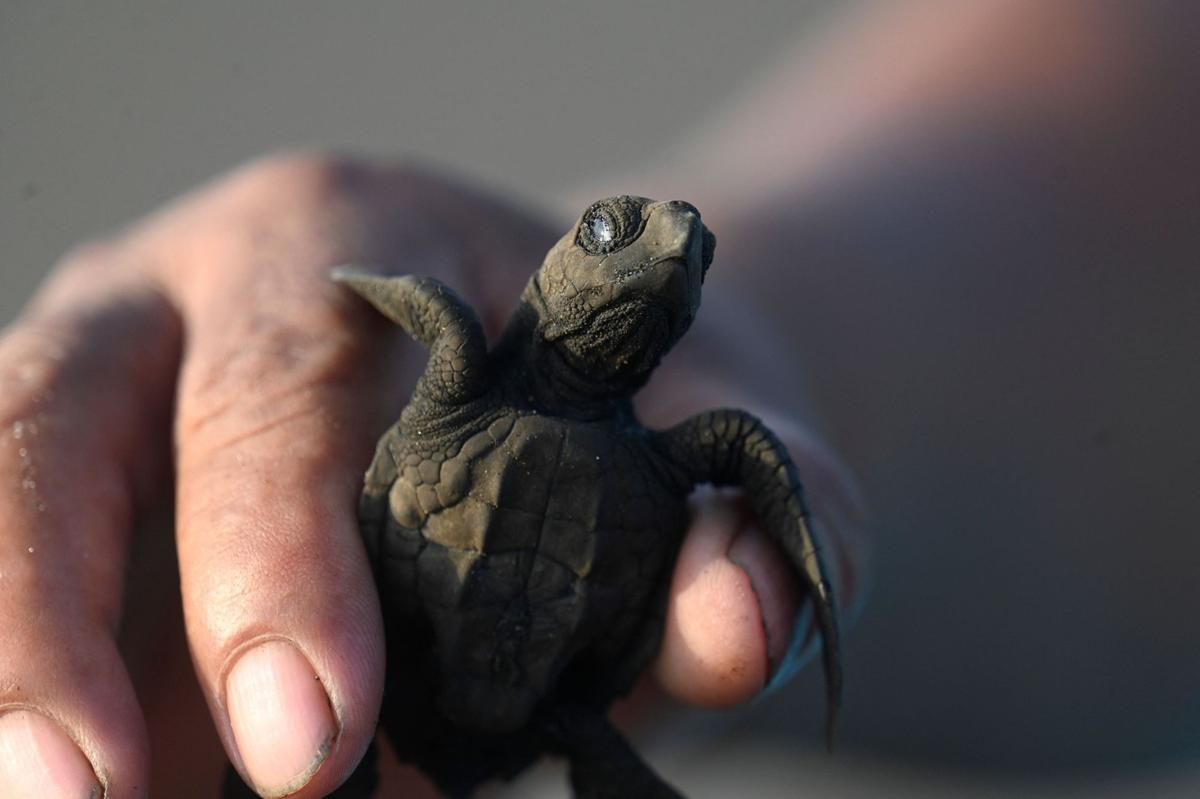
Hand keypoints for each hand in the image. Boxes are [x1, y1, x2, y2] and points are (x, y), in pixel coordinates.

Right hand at [0, 154, 864, 797]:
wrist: (573, 346)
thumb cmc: (627, 388)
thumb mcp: (719, 433)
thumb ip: (762, 515)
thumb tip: (736, 618)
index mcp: (356, 238)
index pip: (280, 385)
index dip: (275, 555)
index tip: (318, 740)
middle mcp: (204, 286)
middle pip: (66, 412)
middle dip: (63, 617)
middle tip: (101, 797)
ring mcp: (119, 363)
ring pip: (1, 465)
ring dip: (7, 639)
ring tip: (56, 797)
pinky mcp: (91, 458)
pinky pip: (21, 534)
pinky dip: (29, 647)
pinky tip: (94, 758)